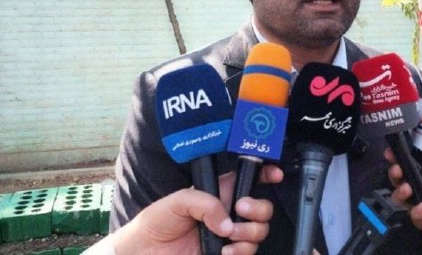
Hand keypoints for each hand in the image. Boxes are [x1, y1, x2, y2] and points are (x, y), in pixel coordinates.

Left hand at [110, 164, 282, 254]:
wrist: (147, 251)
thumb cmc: (158, 222)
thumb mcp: (178, 201)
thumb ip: (205, 203)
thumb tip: (227, 221)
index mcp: (220, 194)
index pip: (249, 180)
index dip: (266, 174)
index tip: (274, 174)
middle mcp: (229, 214)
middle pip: (263, 208)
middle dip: (258, 208)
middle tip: (240, 209)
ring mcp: (230, 236)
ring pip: (260, 231)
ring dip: (248, 232)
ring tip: (227, 235)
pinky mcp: (228, 254)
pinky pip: (248, 252)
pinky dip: (240, 251)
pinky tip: (224, 251)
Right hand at [384, 148, 421, 245]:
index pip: (409, 164)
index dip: (398, 158)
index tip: (391, 153)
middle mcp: (421, 188)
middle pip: (399, 180)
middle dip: (394, 174)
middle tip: (397, 170)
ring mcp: (421, 204)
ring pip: (401, 198)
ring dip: (400, 192)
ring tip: (407, 188)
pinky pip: (414, 217)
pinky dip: (416, 212)